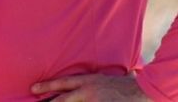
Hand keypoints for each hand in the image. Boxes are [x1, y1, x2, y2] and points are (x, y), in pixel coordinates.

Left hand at [31, 73, 150, 101]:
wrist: (142, 91)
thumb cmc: (126, 84)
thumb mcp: (106, 78)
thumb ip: (93, 82)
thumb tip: (82, 86)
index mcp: (89, 81)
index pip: (64, 83)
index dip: (48, 86)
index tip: (34, 88)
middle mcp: (89, 91)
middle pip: (63, 99)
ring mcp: (94, 101)